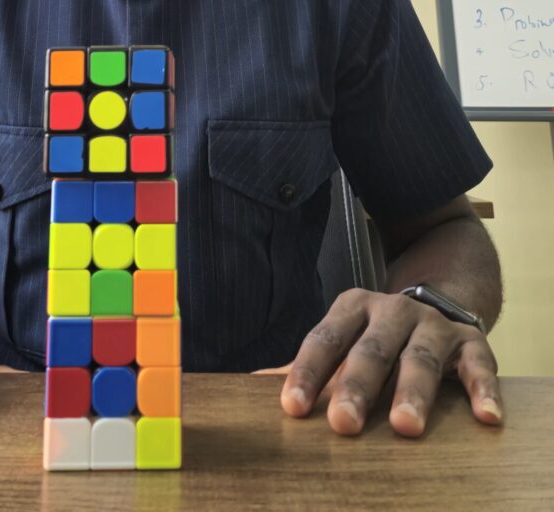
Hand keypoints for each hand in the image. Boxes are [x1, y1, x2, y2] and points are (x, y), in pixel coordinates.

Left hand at [280, 288, 501, 436]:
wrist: (441, 305)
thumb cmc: (378, 337)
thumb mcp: (343, 341)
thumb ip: (306, 366)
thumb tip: (247, 384)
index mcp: (353, 307)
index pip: (325, 339)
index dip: (307, 373)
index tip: (290, 407)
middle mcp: (393, 311)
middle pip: (371, 349)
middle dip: (356, 386)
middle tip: (343, 424)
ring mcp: (433, 325)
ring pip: (420, 358)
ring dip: (413, 392)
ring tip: (405, 427)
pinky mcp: (472, 343)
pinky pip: (479, 365)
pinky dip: (483, 389)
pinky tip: (486, 416)